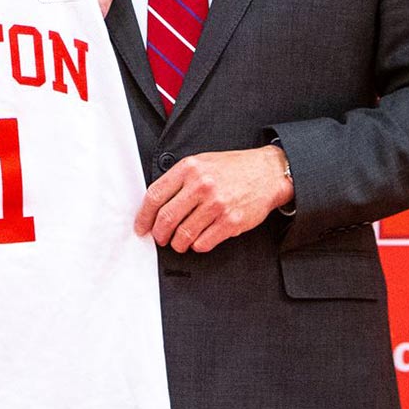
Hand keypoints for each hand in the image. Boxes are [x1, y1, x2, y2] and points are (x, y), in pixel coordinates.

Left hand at [135, 146, 292, 252]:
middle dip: (158, 234)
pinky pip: (203, 243)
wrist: (267, 173)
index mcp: (190, 168)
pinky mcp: (231, 221)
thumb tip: (155, 204)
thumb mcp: (202, 162)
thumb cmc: (233, 168)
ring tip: (179, 242)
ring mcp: (217, 204)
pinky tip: (198, 240)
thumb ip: (179, 179)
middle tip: (159, 238)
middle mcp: (201, 185)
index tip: (141, 226)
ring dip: (177, 243)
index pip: (155, 196)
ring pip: (183, 234)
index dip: (143, 216)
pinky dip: (197, 245)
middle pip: (166, 218)